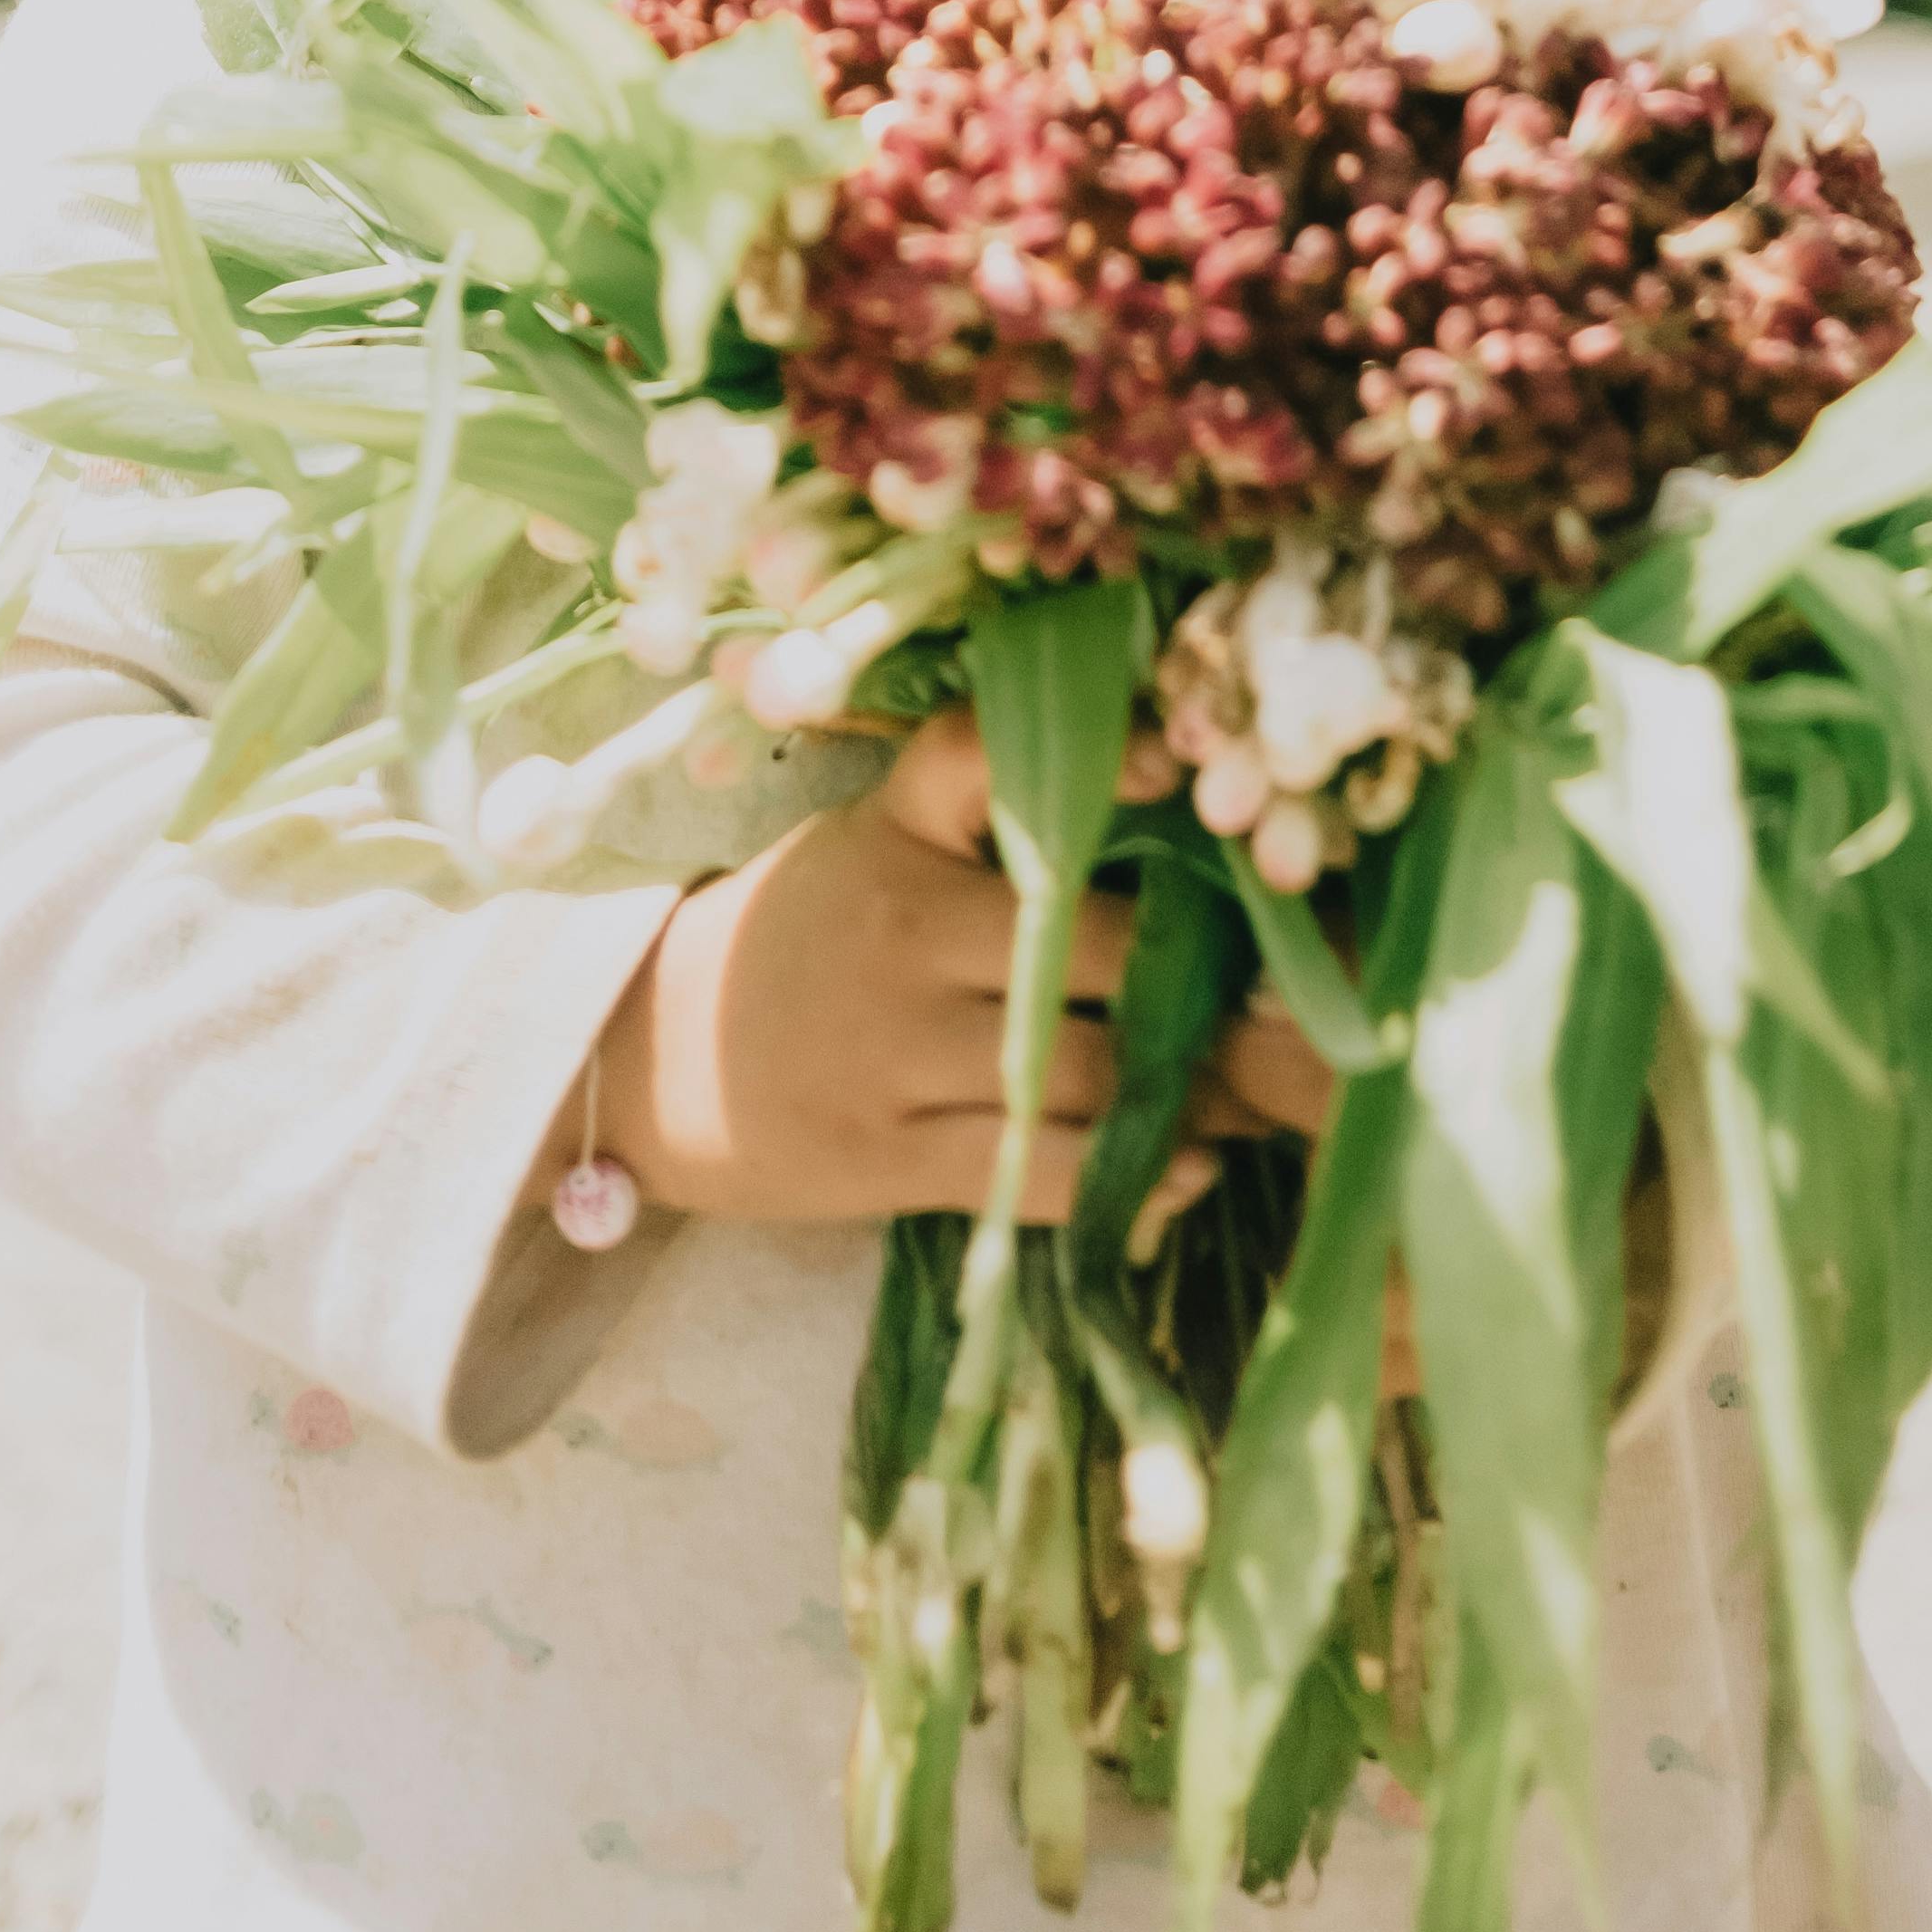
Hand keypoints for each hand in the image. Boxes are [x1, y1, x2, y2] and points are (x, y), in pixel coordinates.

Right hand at [567, 708, 1323, 1236]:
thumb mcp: (869, 843)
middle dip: (1198, 970)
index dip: (1095, 757)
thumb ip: (982, 821)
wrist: (650, 1062)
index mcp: (894, 832)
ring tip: (1259, 1086)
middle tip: (1281, 987)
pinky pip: (1042, 1170)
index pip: (980, 760)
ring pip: (1083, 1066)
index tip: (1186, 767)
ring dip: (1188, 1084)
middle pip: (1089, 941)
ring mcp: (894, 1049)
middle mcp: (899, 928)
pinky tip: (1185, 1163)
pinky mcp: (892, 1155)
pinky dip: (1130, 1174)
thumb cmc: (802, 936)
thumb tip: (1167, 805)